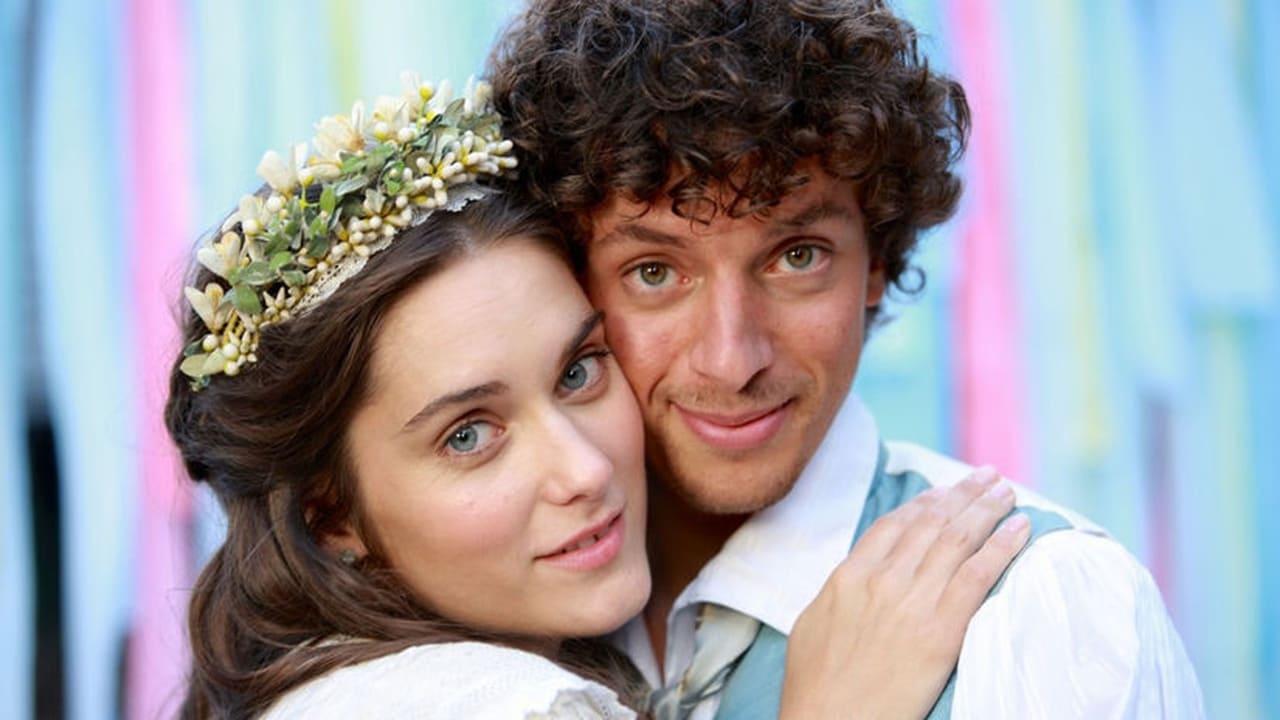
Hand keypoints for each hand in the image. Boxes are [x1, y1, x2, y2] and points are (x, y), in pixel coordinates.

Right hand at [779, 467, 1030, 719]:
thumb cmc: (816, 685)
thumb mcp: (814, 623)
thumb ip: (840, 589)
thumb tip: (856, 573)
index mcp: (849, 575)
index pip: (894, 524)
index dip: (926, 502)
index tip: (945, 490)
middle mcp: (883, 579)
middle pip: (932, 523)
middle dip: (963, 494)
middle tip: (987, 476)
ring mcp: (913, 602)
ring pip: (959, 539)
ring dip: (987, 509)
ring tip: (1007, 492)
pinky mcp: (942, 630)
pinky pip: (980, 575)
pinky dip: (1003, 546)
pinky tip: (1020, 528)